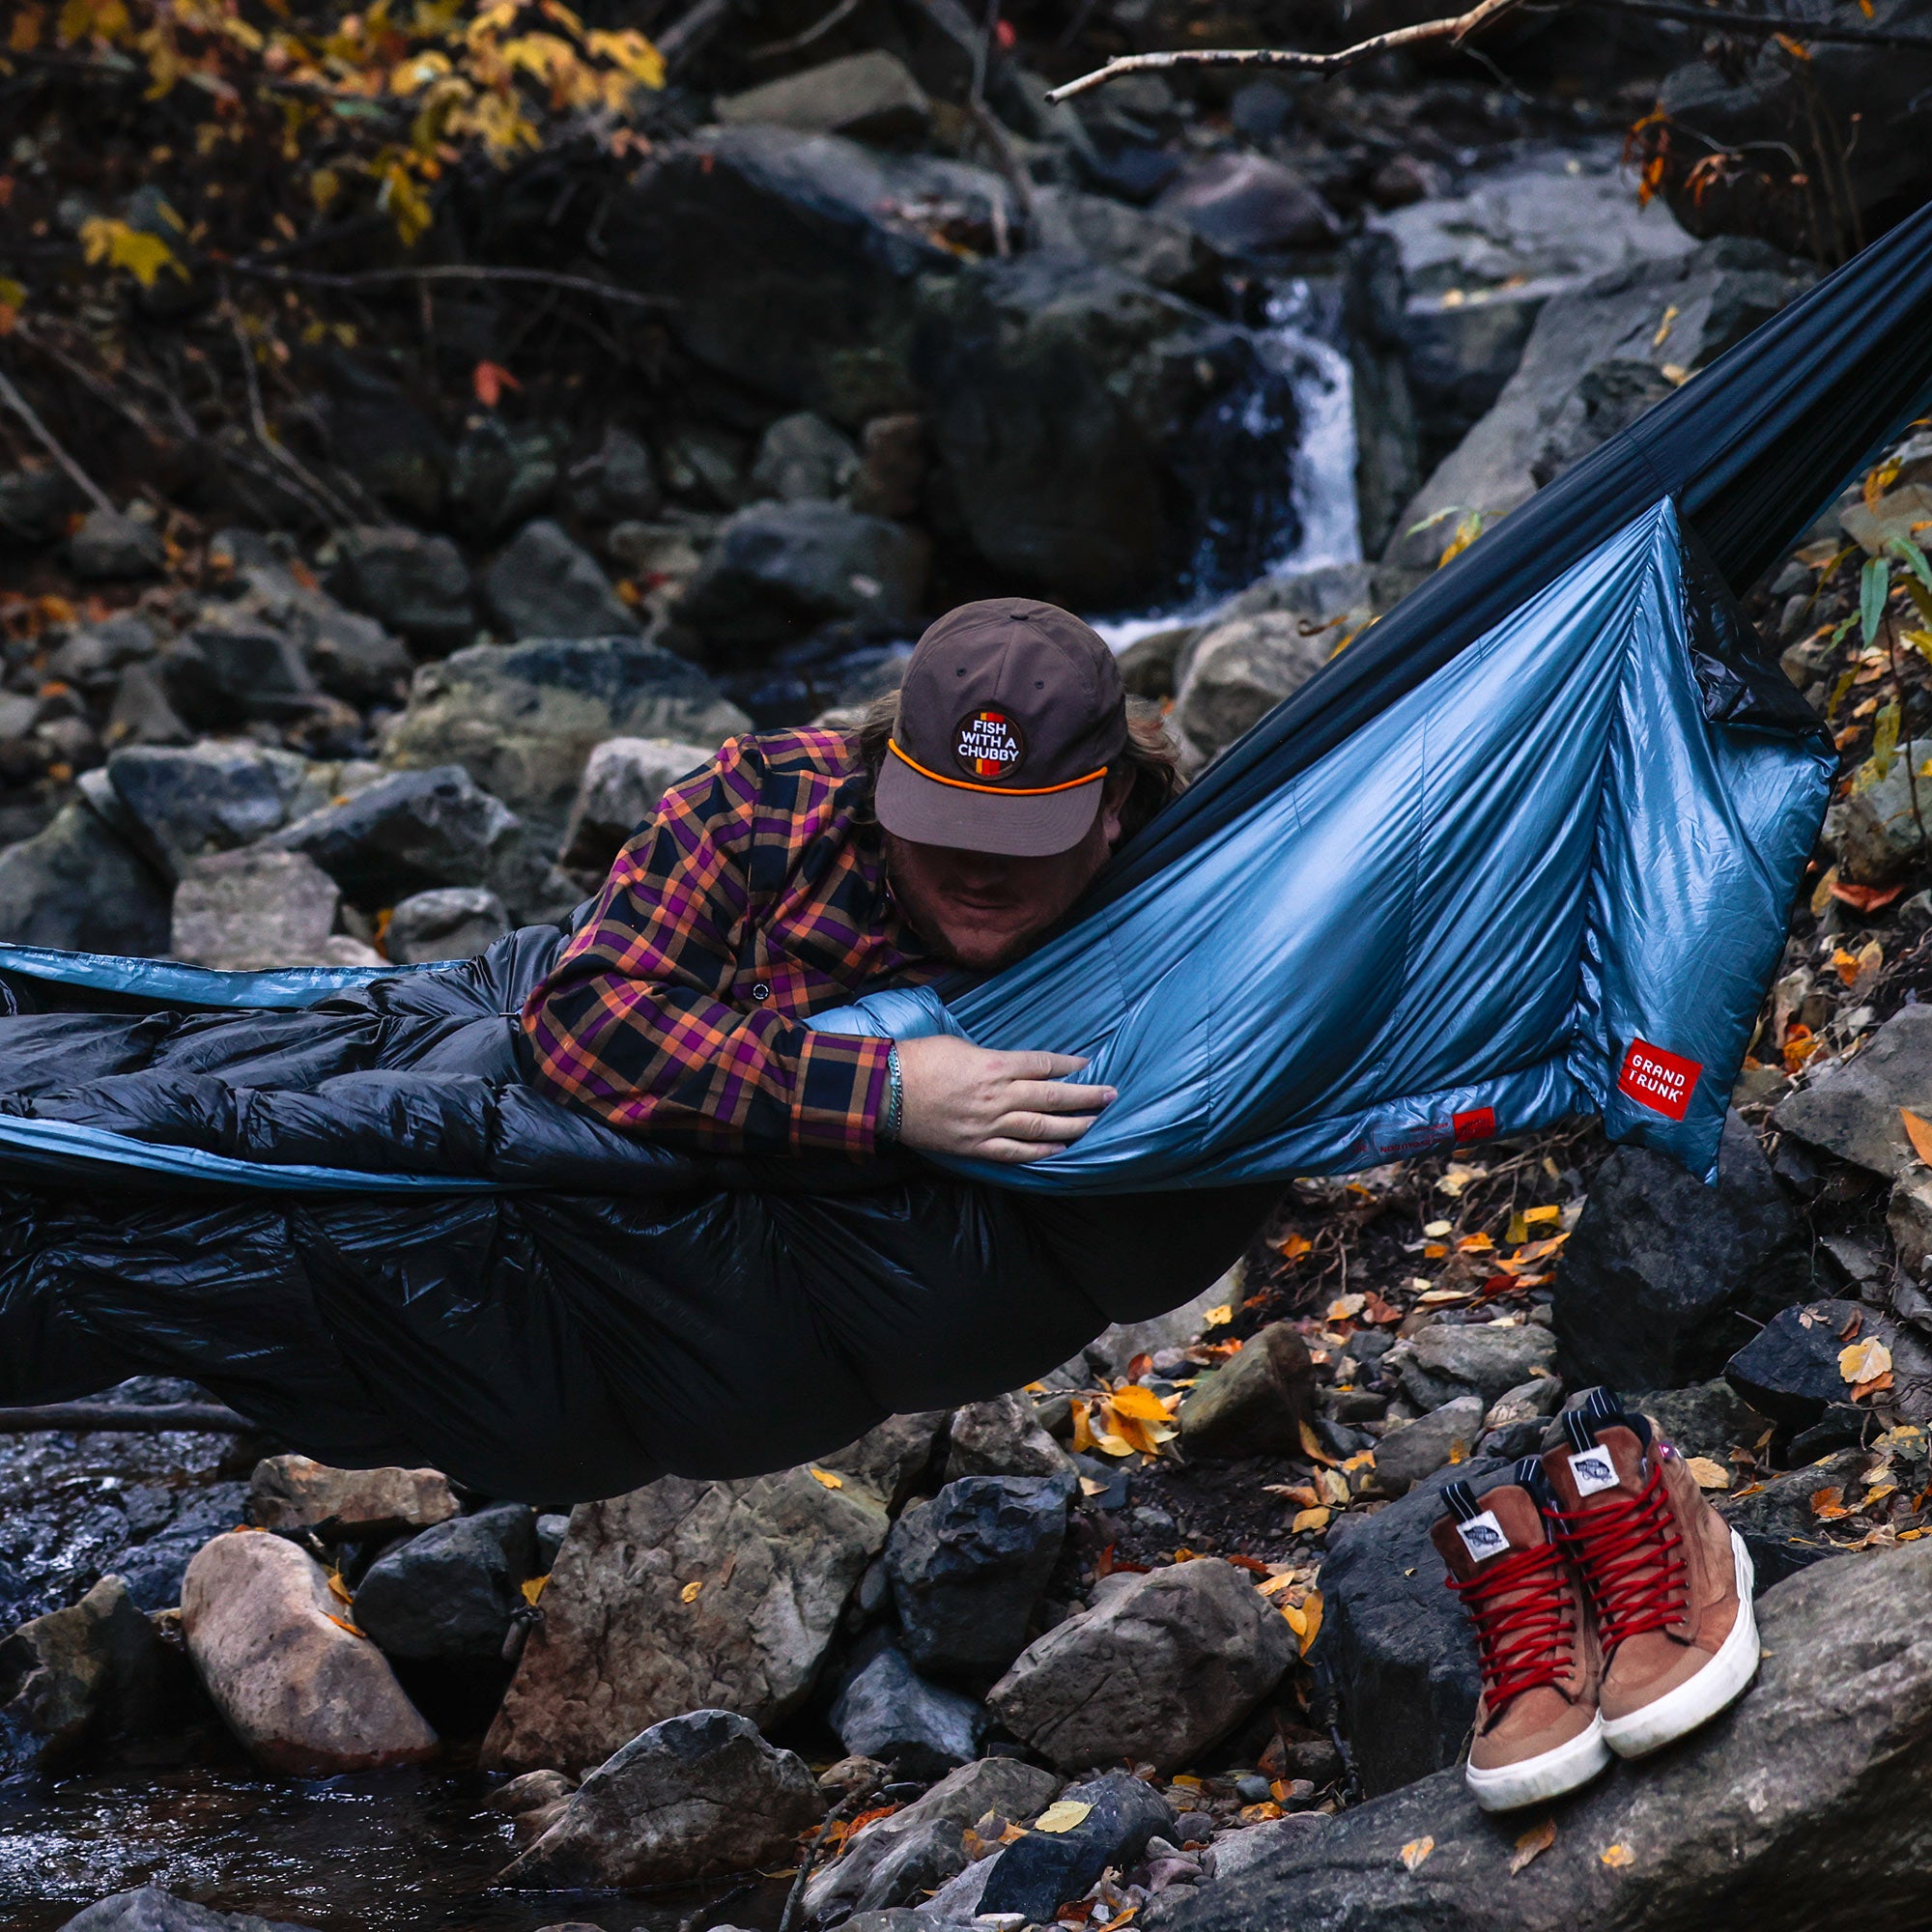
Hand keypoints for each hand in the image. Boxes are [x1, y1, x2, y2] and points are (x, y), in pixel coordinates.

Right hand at [894, 1034, 1115, 1163]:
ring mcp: (988, 1125)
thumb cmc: (919, 1060)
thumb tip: (1015, 1066)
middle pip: (1052, 1096)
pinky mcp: (975, 1147)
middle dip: (1085, 1096)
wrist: (884, 1091)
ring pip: (1041, 1127)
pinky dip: (1041, 1152)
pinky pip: (1016, 1153)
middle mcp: (997, 1096)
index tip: (1088, 1065)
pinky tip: (1061, 1149)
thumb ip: (992, 1058)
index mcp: (993, 1066)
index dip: (1069, 1065)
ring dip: (1072, 1125)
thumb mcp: (960, 1045)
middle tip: (1111, 1095)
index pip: (1043, 1064)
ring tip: (1094, 1122)